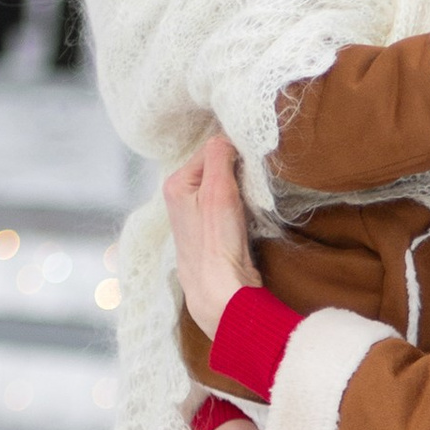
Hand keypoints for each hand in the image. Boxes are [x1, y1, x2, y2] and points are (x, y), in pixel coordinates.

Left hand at [165, 134, 259, 336]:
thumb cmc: (216, 245)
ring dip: (242, 187)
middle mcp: (181, 197)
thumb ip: (219, 156)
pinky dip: (243, 204)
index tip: (251, 161)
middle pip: (217, 166)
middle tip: (254, 179)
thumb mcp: (218, 191)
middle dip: (238, 169)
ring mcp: (196, 215)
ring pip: (225, 184)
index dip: (234, 151)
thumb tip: (226, 135)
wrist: (221, 293)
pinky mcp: (212, 231)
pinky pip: (230, 203)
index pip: (211, 148)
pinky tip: (249, 215)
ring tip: (250, 199)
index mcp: (176, 183)